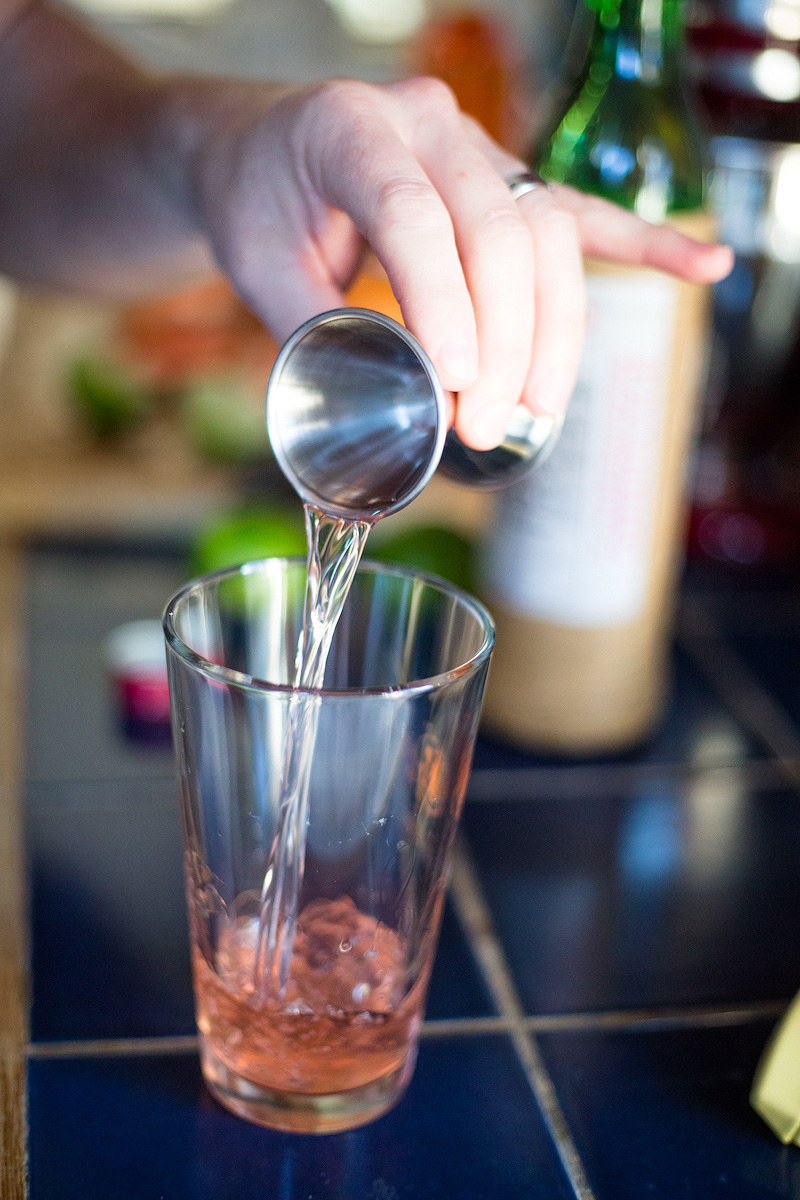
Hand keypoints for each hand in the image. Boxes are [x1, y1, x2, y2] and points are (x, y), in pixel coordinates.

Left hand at [183, 76, 734, 449]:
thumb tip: (393, 406)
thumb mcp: (258, 266)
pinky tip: (701, 270)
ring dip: (554, 328)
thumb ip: (317, 329)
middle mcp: (429, 125)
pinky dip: (643, 245)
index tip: (456, 385)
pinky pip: (581, 213)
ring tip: (539, 407)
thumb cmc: (258, 204)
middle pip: (497, 229)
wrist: (264, 152)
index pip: (413, 216)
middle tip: (485, 425)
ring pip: (547, 230)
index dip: (443, 304)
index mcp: (351, 130)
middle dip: (503, 341)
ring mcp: (478, 146)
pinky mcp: (507, 178)